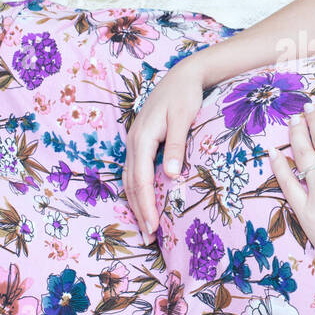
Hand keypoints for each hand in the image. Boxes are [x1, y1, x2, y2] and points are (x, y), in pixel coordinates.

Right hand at [122, 55, 205, 242]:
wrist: (183, 75)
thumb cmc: (185, 96)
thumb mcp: (184, 119)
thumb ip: (177, 147)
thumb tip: (171, 176)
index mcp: (143, 137)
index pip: (141, 179)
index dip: (146, 205)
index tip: (153, 227)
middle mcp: (134, 141)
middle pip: (131, 183)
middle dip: (139, 211)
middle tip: (150, 238)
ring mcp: (135, 141)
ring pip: (129, 178)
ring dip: (136, 203)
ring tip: (146, 226)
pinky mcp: (141, 141)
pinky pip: (134, 171)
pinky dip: (137, 189)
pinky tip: (145, 202)